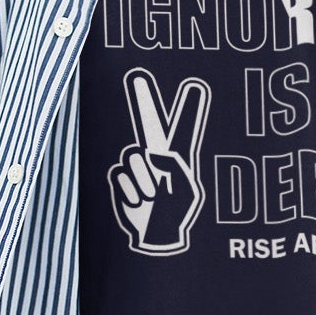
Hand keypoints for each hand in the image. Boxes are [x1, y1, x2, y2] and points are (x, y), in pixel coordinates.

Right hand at [108, 68, 210, 253]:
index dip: (188, 107)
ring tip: (152, 198)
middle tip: (136, 76)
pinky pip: (121, 175)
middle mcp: (156, 157)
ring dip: (144, 181)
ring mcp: (138, 168)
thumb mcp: (187, 191)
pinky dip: (131, 192)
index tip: (195, 84)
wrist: (156, 239)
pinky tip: (139, 204)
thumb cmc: (177, 215)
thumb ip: (175, 168)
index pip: (181, 127)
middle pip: (148, 124)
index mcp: (177, 158)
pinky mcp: (120, 180)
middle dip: (143, 99)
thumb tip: (153, 154)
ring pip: (134, 157)